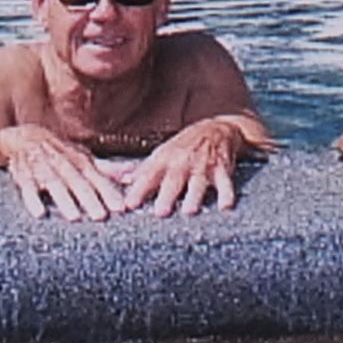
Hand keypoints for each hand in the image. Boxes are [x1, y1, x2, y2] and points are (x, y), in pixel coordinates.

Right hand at [0, 125, 125, 221]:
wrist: (24, 137)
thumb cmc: (60, 153)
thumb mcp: (84, 157)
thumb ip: (107, 169)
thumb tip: (132, 176)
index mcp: (80, 161)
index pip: (97, 178)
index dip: (108, 192)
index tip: (120, 208)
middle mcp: (63, 164)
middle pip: (77, 182)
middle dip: (89, 199)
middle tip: (101, 217)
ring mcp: (42, 169)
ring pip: (54, 184)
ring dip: (64, 200)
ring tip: (74, 217)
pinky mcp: (23, 175)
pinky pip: (27, 188)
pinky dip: (32, 200)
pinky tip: (39, 214)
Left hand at [122, 118, 241, 216]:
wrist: (216, 129)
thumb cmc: (183, 147)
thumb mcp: (161, 154)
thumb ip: (140, 169)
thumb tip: (115, 177)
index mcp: (165, 159)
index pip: (149, 176)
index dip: (139, 190)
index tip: (129, 205)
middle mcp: (183, 162)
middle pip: (173, 180)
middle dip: (167, 196)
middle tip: (160, 213)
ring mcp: (203, 165)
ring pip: (198, 183)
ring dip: (194, 196)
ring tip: (189, 211)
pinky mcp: (222, 169)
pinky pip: (225, 182)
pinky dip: (227, 194)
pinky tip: (226, 206)